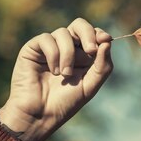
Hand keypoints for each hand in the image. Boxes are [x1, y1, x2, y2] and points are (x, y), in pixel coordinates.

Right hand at [0, 18, 112, 140]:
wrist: (40, 115)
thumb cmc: (65, 103)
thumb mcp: (90, 85)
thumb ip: (103, 65)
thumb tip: (107, 41)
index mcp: (83, 55)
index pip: (93, 34)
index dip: (99, 34)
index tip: (105, 40)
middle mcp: (67, 48)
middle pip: (79, 25)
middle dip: (87, 34)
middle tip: (91, 50)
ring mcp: (50, 47)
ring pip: (63, 33)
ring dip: (68, 54)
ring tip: (65, 74)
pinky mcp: (33, 48)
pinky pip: (47, 39)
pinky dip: (54, 54)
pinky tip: (54, 71)